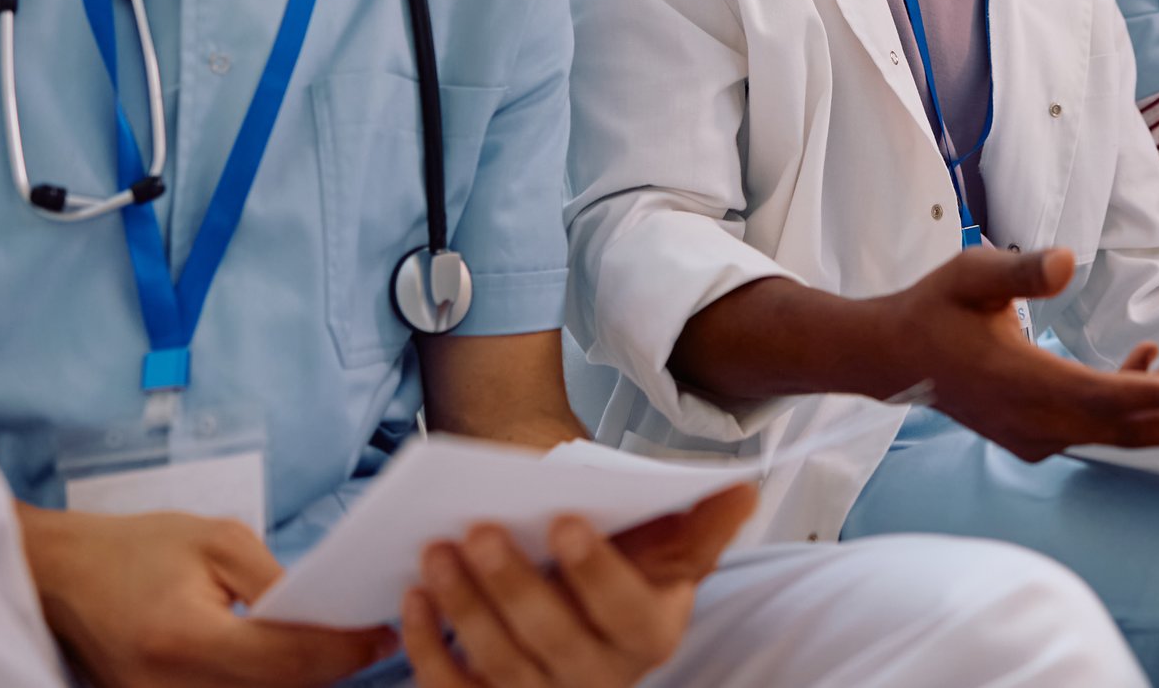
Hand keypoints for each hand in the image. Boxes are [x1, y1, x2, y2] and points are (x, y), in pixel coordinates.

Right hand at [17, 504, 396, 687]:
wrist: (59, 576)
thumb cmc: (137, 547)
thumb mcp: (216, 540)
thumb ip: (274, 579)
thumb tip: (327, 610)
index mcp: (185, 638)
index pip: (285, 661)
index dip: (343, 650)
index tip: (383, 634)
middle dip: (332, 668)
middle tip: (375, 638)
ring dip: (303, 680)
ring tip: (342, 646)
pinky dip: (268, 685)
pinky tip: (293, 660)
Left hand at [402, 487, 757, 687]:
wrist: (584, 616)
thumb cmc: (626, 573)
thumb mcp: (668, 551)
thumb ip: (700, 523)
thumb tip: (745, 489)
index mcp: (650, 635)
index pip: (622, 608)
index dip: (594, 569)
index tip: (564, 521)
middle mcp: (599, 680)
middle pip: (551, 639)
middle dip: (513, 584)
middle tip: (480, 529)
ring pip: (499, 665)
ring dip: (463, 608)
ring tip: (435, 554)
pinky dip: (428, 647)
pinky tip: (413, 599)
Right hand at [879, 247, 1158, 461]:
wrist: (893, 356)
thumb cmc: (935, 308)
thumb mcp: (973, 273)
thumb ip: (1021, 270)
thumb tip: (1065, 262)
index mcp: (1023, 383)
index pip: (1102, 398)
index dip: (1155, 396)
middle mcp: (1035, 421)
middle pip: (1124, 430)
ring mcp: (1036, 434)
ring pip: (1115, 429)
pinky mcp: (1036, 433)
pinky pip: (1096, 425)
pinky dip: (1131, 402)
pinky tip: (1152, 360)